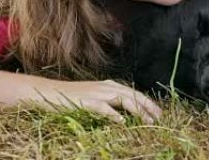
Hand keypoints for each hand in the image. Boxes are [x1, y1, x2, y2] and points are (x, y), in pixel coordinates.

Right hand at [35, 79, 161, 123]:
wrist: (49, 92)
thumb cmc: (72, 97)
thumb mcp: (94, 96)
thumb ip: (109, 100)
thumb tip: (124, 112)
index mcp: (110, 85)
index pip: (134, 93)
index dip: (148, 102)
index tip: (159, 113)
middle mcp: (107, 87)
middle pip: (133, 95)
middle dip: (148, 107)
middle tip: (160, 119)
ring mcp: (97, 93)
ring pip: (123, 100)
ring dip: (137, 111)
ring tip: (148, 122)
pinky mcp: (86, 102)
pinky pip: (103, 108)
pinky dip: (114, 115)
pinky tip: (122, 122)